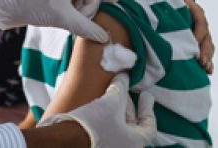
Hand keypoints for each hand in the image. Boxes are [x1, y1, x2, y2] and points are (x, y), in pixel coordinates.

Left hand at [0, 0, 118, 42]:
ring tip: (67, 17)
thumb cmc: (34, 6)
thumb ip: (86, 28)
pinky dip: (74, 7)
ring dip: (81, 8)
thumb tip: (104, 37)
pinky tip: (64, 16)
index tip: (112, 0)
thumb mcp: (63, 18)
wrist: (9, 5)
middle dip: (90, 4)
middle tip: (77, 17)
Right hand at [37, 74, 155, 147]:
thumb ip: (120, 88)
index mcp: (135, 142)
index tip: (146, 96)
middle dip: (129, 106)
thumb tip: (124, 76)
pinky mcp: (98, 144)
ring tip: (113, 95)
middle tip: (127, 92)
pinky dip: (109, 117)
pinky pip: (109, 130)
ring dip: (117, 111)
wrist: (67, 139)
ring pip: (120, 127)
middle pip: (133, 125)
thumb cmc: (94, 124)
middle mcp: (125, 146)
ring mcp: (112, 146)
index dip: (148, 108)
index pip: (149, 126)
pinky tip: (101, 106)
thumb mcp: (110, 102)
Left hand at [174, 0, 214, 73]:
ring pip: (208, 46)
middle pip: (206, 37)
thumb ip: (171, 1)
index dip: (198, 33)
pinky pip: (206, 51)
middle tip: (201, 62)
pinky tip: (208, 70)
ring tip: (206, 68)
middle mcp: (201, 22)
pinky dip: (207, 60)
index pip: (200, 22)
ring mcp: (202, 32)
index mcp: (195, 10)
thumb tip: (173, 7)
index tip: (194, 43)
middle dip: (204, 50)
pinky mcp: (200, 40)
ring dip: (208, 57)